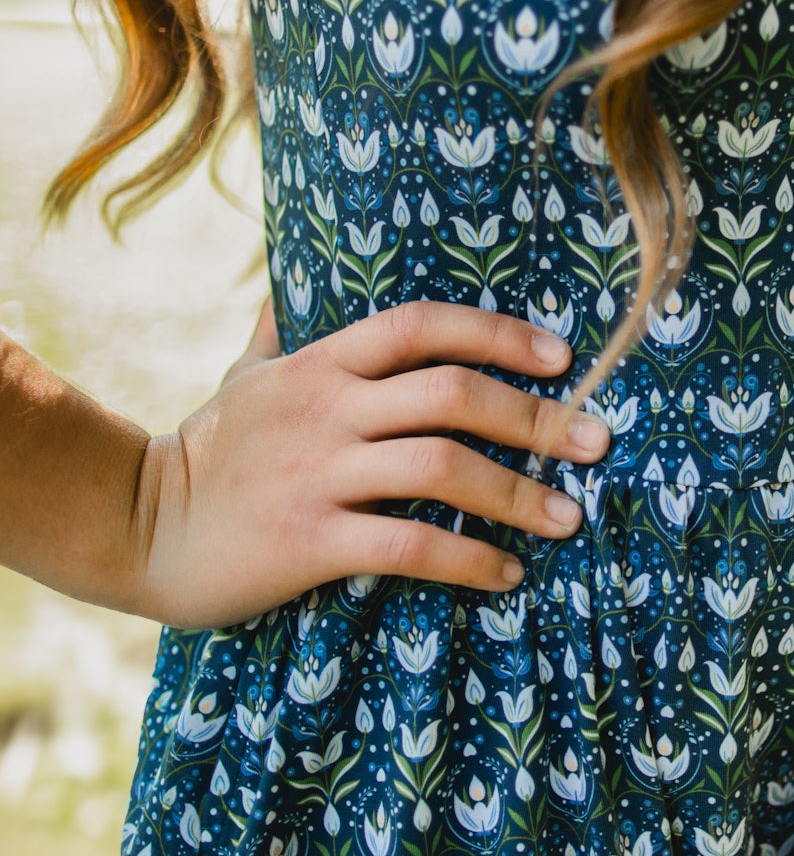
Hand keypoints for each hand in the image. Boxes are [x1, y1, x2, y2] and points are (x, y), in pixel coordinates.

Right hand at [133, 301, 608, 626]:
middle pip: (451, 393)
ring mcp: (316, 474)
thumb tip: (287, 281)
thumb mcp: (244, 375)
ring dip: (518, 493)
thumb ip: (278, 329)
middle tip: (594, 441)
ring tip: (567, 516)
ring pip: (440, 468)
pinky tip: (507, 574)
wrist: (137, 528)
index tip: (561, 359)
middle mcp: (324, 409)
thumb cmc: (207, 452)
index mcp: (318, 363)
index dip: (496, 333)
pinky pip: (409, 545)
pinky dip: (469, 559)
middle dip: (535, 416)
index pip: (420, 325)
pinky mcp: (308, 541)